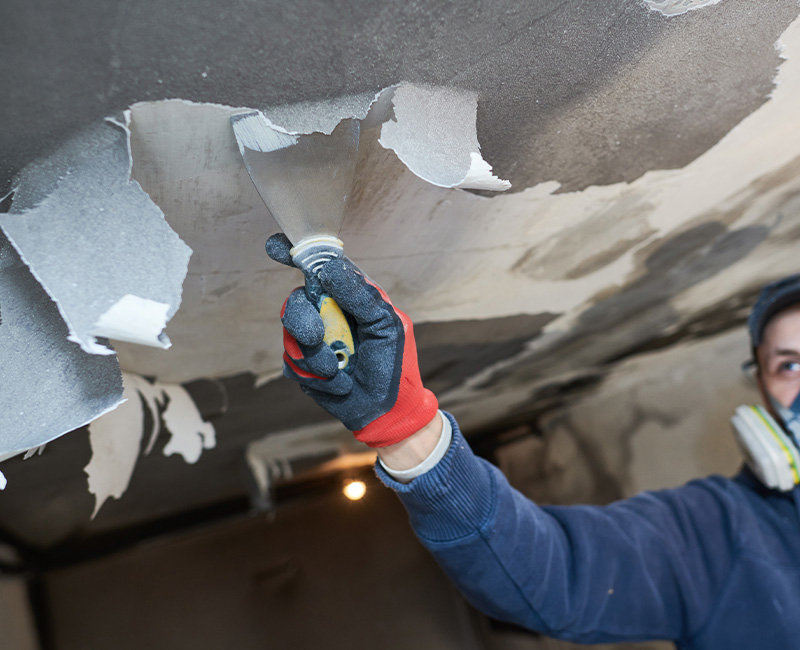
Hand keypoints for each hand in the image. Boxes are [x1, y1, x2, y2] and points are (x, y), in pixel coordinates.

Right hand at [267, 234, 438, 447]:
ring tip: (340, 369)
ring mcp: (312, 339)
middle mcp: (328, 313)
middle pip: (296, 301)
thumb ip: (361, 295)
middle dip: (302, 320)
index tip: (275, 246)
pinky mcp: (302, 366)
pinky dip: (317, 375)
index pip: (320, 268)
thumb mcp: (386, 324)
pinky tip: (338, 382)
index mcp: (349, 297)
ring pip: (290, 334)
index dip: (296, 254)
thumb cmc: (394, 363)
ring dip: (317, 357)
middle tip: (316, 336)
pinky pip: (292, 362)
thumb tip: (329, 268)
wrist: (387, 410)